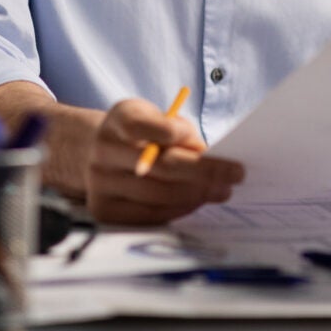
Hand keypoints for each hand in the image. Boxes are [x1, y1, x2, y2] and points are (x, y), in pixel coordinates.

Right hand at [85, 98, 244, 224]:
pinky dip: (179, 208)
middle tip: (235, 174)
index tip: (203, 144)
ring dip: (196, 194)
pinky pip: (149, 215)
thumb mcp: (153, 116)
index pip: (140, 125)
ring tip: (222, 190)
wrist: (95, 153)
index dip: (170, 132)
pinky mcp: (104, 210)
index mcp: (118, 120)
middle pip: (159, 166)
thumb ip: (176, 129)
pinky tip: (198, 200)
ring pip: (158, 195)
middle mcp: (104, 151)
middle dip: (203, 172)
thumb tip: (205, 155)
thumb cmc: (137, 132)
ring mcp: (100, 183)